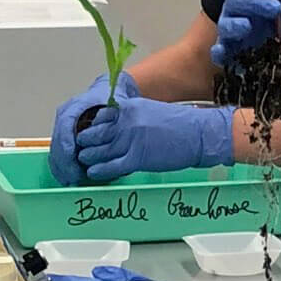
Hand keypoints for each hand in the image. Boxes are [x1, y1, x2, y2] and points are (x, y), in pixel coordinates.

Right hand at [49, 71, 140, 184]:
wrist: (109, 92)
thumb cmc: (114, 99)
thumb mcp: (117, 104)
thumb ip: (116, 118)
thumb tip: (118, 134)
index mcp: (74, 107)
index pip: (65, 126)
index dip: (67, 144)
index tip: (74, 159)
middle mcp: (64, 117)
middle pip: (58, 142)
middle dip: (65, 163)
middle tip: (74, 178)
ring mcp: (62, 129)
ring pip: (55, 151)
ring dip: (62, 169)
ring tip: (72, 182)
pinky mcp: (64, 139)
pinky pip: (58, 156)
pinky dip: (62, 169)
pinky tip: (69, 180)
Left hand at [74, 98, 234, 180]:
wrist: (200, 134)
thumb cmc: (181, 125)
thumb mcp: (151, 112)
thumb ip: (132, 119)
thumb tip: (117, 131)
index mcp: (130, 108)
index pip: (100, 116)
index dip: (90, 126)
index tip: (85, 134)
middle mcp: (127, 122)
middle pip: (94, 134)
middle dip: (85, 143)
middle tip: (79, 150)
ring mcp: (131, 140)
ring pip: (99, 151)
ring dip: (88, 157)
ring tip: (84, 161)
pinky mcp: (138, 158)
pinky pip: (111, 166)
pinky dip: (100, 170)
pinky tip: (94, 173)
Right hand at [212, 0, 280, 117]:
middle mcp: (249, 13)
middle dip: (250, 1)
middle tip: (275, 9)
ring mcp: (243, 36)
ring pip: (225, 23)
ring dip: (233, 23)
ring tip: (248, 26)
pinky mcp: (241, 60)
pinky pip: (222, 54)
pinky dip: (219, 51)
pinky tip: (224, 50)